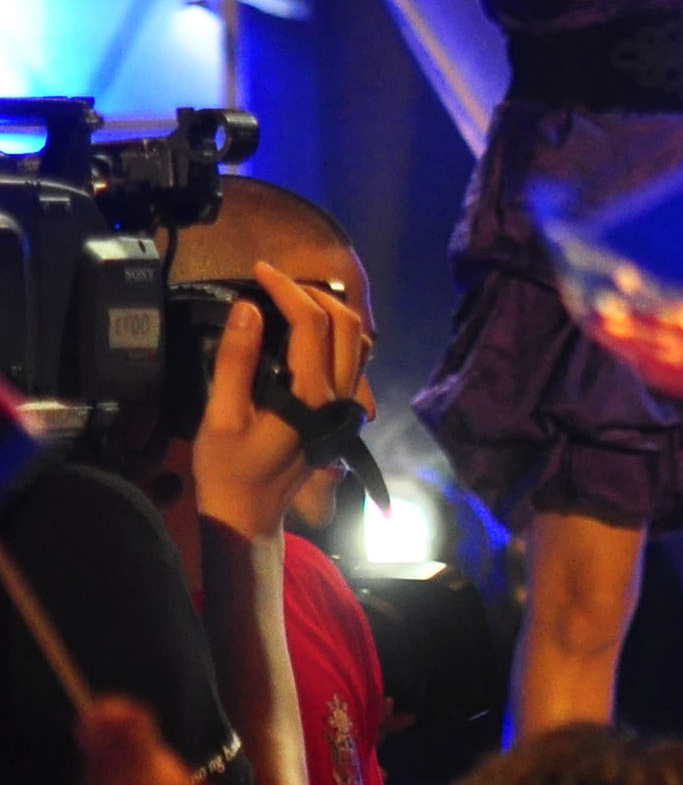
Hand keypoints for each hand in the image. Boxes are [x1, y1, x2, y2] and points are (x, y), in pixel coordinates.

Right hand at [189, 263, 366, 541]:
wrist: (249, 514)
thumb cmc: (228, 469)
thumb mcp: (221, 417)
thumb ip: (237, 361)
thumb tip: (249, 309)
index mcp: (311, 394)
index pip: (312, 323)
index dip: (287, 289)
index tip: (259, 270)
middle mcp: (340, 394)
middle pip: (347, 324)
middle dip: (313, 293)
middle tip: (274, 281)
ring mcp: (346, 403)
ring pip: (358, 340)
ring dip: (331, 311)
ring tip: (290, 298)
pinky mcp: (342, 410)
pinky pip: (354, 359)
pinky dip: (337, 334)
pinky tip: (308, 331)